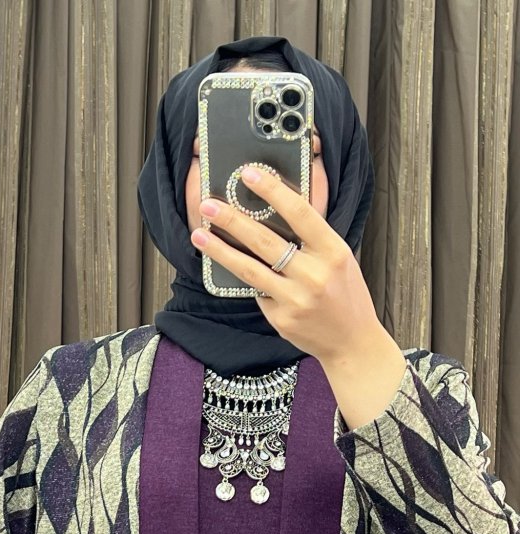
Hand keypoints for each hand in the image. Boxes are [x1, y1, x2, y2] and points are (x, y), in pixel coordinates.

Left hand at [189, 165, 384, 363]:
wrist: (352, 342)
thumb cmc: (345, 293)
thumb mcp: (339, 259)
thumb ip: (312, 239)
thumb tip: (274, 211)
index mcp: (333, 251)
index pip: (300, 213)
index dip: (273, 191)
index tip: (249, 174)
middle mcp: (314, 274)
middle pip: (265, 240)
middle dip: (232, 219)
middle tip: (208, 205)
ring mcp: (295, 298)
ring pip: (249, 268)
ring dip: (220, 250)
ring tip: (199, 235)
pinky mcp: (280, 318)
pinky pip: (255, 291)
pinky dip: (241, 277)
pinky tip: (223, 265)